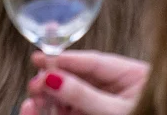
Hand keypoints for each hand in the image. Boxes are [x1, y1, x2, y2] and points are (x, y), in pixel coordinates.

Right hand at [20, 50, 146, 114]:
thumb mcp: (114, 111)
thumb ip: (84, 95)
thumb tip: (53, 78)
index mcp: (135, 76)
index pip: (95, 61)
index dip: (66, 58)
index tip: (40, 56)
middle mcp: (120, 89)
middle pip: (80, 78)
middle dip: (54, 81)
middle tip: (34, 83)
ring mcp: (107, 105)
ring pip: (72, 97)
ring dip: (50, 98)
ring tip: (31, 102)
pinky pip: (73, 112)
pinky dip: (56, 111)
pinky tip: (37, 110)